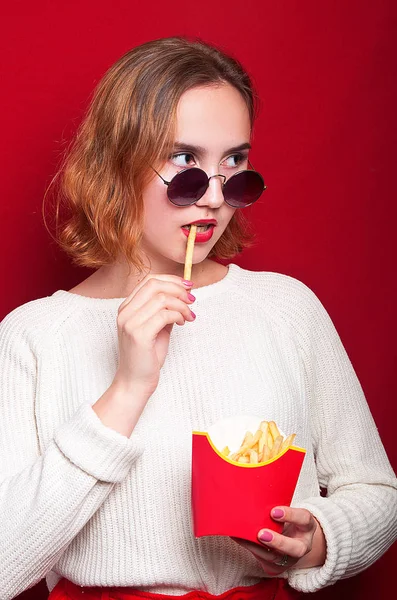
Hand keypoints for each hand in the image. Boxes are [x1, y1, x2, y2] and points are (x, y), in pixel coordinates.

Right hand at [114, 274, 195, 398]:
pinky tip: (183, 323)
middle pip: (154, 285)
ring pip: (162, 299)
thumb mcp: (158, 327)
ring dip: (181, 305)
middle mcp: (125, 312)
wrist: (135, 382)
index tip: (188, 286)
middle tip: (192, 300)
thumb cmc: (147, 356)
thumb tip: (184, 294)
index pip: (149, 280)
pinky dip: (178, 316)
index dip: (171, 280)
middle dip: (178, 289)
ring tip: (188, 316)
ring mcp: (130, 323)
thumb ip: (165, 310)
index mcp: (127, 307)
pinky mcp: (139, 335)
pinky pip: (164, 315)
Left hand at [232, 506, 324, 574]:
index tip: (274, 511)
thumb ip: (278, 504)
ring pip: (276, 557)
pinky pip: (262, 559)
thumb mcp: (289, 512)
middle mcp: (302, 544)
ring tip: (243, 536)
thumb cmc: (287, 520)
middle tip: (262, 534)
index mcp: (306, 526)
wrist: (291, 542)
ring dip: (258, 547)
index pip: (304, 519)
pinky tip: (237, 537)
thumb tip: (256, 483)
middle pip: (296, 549)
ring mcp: (289, 558)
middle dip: (278, 542)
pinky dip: (248, 547)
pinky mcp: (276, 566)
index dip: (290, 515)